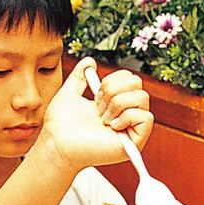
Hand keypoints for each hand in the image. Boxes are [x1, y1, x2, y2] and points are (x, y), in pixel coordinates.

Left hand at [36, 61, 151, 171]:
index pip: (129, 78)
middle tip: (98, 107)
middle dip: (113, 90)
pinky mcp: (135, 142)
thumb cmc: (60, 125)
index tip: (94, 96)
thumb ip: (79, 76)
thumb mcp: (69, 93)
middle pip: (137, 83)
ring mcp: (131, 128)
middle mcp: (125, 115)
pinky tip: (111, 126)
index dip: (112, 80)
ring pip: (143, 98)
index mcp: (113, 104)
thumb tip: (90, 61)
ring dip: (117, 104)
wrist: (57, 143)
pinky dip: (127, 117)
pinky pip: (146, 117)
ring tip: (103, 119)